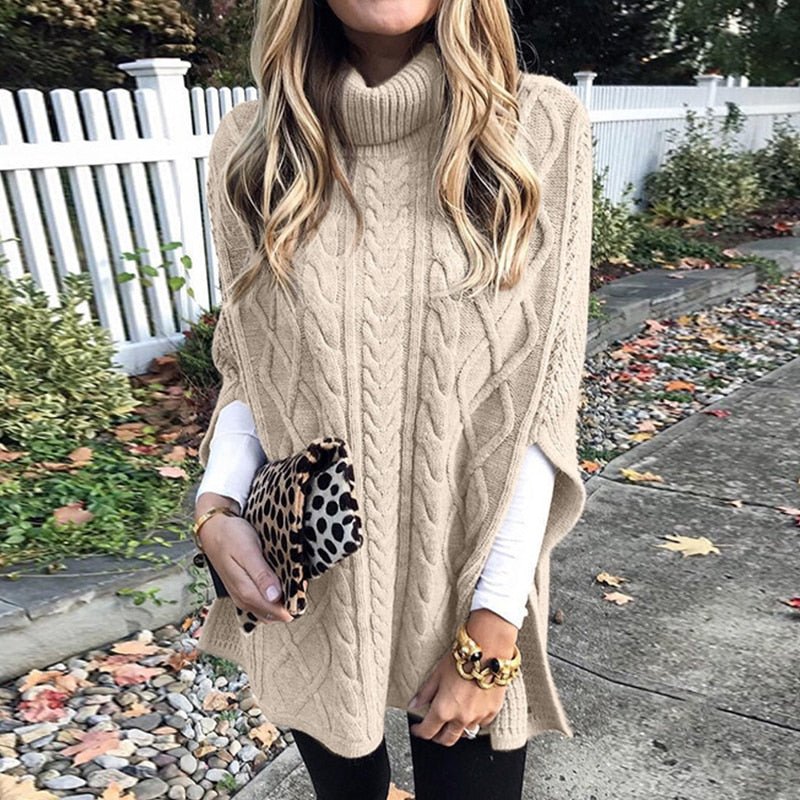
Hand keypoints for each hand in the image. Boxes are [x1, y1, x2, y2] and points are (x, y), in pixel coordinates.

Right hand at [196, 499, 293, 624]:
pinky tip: (280, 582)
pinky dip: (273, 597)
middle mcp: (243, 598)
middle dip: (288, 603)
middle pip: (272, 614)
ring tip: (292, 582)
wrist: (212, 528)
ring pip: (267, 610)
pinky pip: (261, 602)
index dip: (292, 603)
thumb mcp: (248, 551)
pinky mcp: (242, 589)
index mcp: (245, 591)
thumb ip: (261, 575)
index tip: (302, 590)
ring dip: (281, 601)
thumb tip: (275, 596)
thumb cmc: (230, 536)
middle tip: (300, 585)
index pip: (274, 612)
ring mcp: (242, 595)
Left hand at [407, 610, 516, 745]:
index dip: (419, 731)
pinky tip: (470, 710)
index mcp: (444, 709)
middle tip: (433, 728)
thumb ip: (425, 693)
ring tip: (453, 718)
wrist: (489, 651)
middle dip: (437, 736)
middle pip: (447, 739)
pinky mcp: (492, 712)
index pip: (428, 731)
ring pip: (465, 733)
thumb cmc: (462, 659)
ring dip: (457, 729)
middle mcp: (461, 718)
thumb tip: (413, 704)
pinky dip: (474, 721)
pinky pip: (480, 724)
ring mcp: (478, 717)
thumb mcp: (437, 674)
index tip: (417, 728)